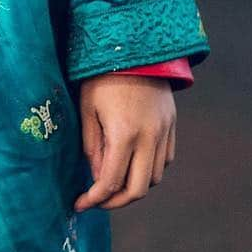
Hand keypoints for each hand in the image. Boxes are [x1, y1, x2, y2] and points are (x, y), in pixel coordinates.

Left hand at [73, 73, 175, 212]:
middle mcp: (149, 138)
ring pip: (155, 177)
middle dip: (116, 202)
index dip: (94, 199)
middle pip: (138, 189)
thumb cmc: (103, 75)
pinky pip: (166, 160)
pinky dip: (150, 169)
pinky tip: (134, 162)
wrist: (137, 47)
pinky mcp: (172, 126)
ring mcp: (164, 133)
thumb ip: (92, 146)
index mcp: (124, 134)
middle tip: (99, 200)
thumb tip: (97, 177)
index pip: (111, 182)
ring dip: (135, 186)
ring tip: (115, 181)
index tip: (80, 204)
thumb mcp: (87, 107)